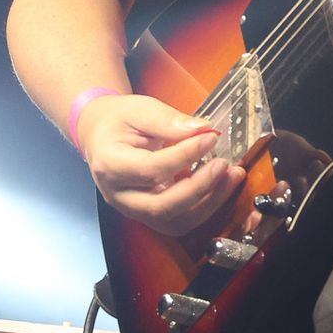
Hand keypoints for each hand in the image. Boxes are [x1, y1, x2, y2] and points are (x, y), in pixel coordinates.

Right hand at [81, 94, 246, 237]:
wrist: (102, 135)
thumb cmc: (118, 122)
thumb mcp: (140, 110)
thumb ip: (169, 121)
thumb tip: (202, 128)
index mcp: (111, 165)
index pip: (150, 169)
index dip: (185, 155)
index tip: (210, 137)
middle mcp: (120, 194)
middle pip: (161, 206)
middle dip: (199, 188)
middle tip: (223, 164)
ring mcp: (134, 208)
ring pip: (174, 221)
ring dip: (208, 203)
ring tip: (231, 175)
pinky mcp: (150, 212)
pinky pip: (180, 220)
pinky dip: (205, 206)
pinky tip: (221, 184)